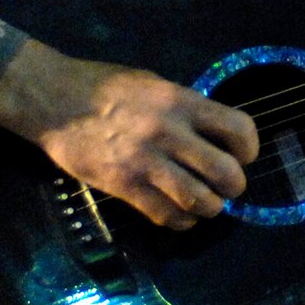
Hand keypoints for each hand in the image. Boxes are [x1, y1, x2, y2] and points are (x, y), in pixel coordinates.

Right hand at [0, 38, 259, 229]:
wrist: (55, 100)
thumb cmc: (106, 86)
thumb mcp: (156, 84)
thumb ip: (186, 108)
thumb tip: (212, 132)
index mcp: (182, 102)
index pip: (239, 129)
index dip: (249, 148)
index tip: (243, 156)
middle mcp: (170, 132)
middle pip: (225, 172)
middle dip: (234, 187)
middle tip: (228, 188)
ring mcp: (146, 162)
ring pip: (199, 200)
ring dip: (210, 208)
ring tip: (205, 204)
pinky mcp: (124, 186)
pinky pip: (165, 214)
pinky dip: (181, 220)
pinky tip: (179, 214)